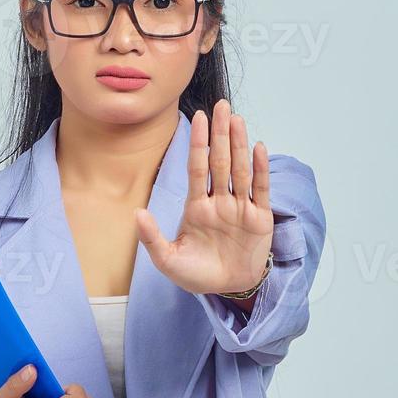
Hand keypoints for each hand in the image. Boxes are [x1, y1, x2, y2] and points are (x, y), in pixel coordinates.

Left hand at [134, 99, 272, 295]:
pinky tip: (258, 148)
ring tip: (237, 120)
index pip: (197, 168)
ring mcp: (240, 208)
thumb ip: (152, 238)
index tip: (197, 119)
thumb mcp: (167, 260)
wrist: (227, 291)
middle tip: (221, 106)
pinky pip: (260, 189)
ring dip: (239, 144)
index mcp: (196, 207)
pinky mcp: (260, 218)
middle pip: (220, 161)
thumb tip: (137, 214)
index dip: (197, 144)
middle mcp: (219, 202)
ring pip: (240, 170)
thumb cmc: (197, 275)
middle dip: (220, 134)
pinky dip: (259, 169)